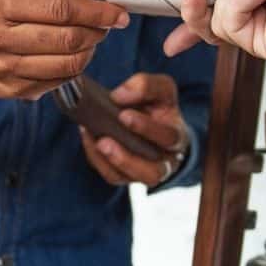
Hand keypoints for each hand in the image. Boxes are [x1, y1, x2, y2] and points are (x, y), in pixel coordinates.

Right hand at [0, 0, 129, 115]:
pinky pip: (58, 81)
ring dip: (89, 51)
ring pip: (67, 64)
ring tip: (90, 38)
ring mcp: (1, 69)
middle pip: (66, 38)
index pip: (60, 9)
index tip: (118, 11)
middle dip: (97, 31)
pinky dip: (74, 67)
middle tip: (107, 24)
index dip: (96, 11)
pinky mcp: (11, 91)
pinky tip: (71, 55)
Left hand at [80, 73, 188, 187]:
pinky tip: (88, 137)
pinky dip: (96, 158)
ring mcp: (142, 172)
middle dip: (127, 159)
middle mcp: (163, 162)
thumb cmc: (157, 108)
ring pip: (128, 178)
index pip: (169, 138)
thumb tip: (119, 96)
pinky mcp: (123, 175)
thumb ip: (146, 86)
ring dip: (109, 163)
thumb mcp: (161, 90)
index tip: (123, 115)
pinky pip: (110, 174)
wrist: (148, 121)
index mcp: (177, 139)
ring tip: (96, 142)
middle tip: (104, 142)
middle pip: (152, 173)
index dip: (147, 128)